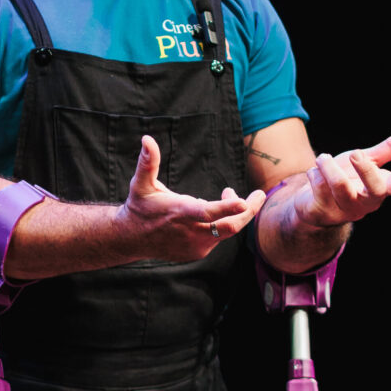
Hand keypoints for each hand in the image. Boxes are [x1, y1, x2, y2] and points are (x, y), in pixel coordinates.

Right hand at [117, 135, 265, 261]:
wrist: (131, 238)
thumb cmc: (139, 206)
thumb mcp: (141, 183)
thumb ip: (148, 162)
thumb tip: (147, 138)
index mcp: (180, 213)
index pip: (208, 212)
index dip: (227, 207)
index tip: (243, 200)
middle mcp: (191, 232)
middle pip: (230, 227)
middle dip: (249, 210)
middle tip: (259, 194)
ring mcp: (196, 245)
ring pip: (226, 231)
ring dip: (234, 213)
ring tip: (229, 192)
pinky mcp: (198, 252)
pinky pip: (218, 238)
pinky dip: (222, 223)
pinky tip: (212, 212)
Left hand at [293, 130, 390, 227]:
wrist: (312, 201)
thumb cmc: (345, 178)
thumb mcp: (367, 161)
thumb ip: (389, 150)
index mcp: (380, 189)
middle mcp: (365, 203)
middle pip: (375, 190)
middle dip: (366, 170)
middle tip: (355, 153)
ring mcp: (344, 210)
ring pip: (341, 187)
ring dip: (330, 166)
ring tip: (323, 158)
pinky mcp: (322, 212)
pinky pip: (319, 188)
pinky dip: (315, 173)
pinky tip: (314, 173)